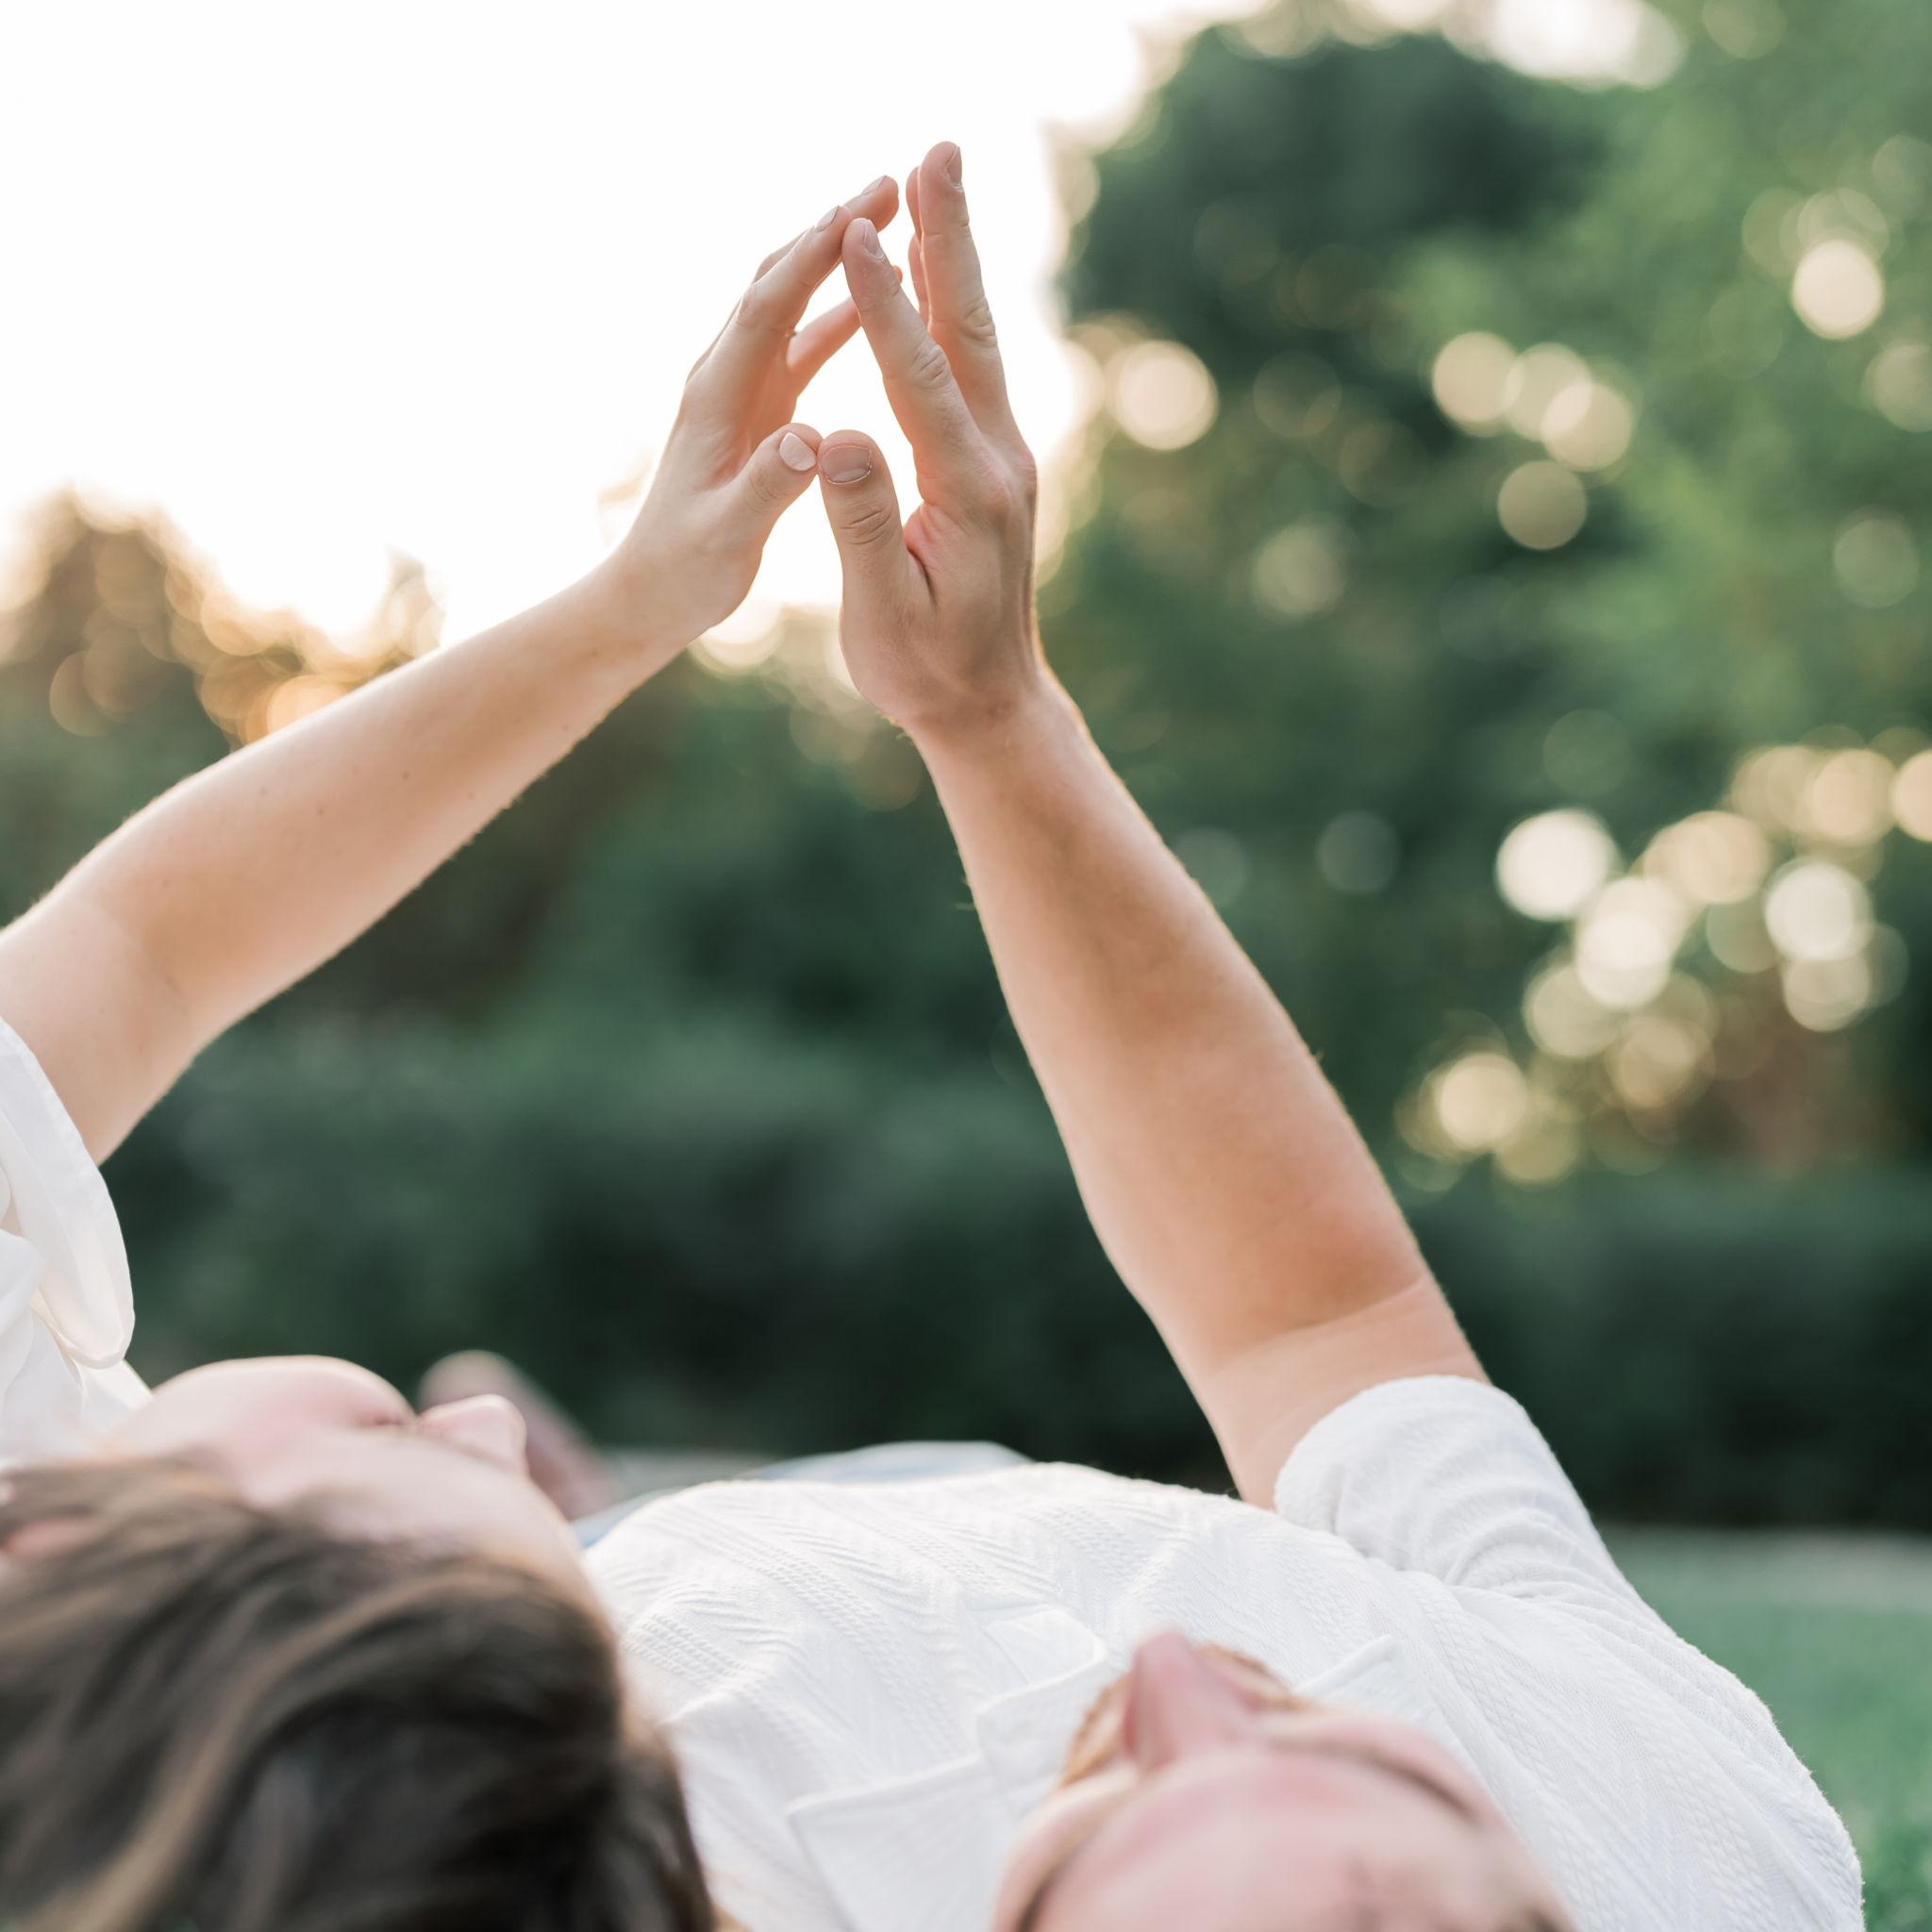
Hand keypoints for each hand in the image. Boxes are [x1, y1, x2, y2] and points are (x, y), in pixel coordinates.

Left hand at [604, 175, 900, 663]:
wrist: (649, 591)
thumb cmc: (685, 572)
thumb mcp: (727, 538)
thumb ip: (768, 487)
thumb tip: (812, 439)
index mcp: (718, 401)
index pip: (766, 310)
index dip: (811, 259)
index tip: (859, 213)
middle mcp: (726, 379)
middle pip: (777, 282)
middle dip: (829, 230)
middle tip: (890, 183)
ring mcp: (743, 388)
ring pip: (791, 300)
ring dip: (837, 256)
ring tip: (891, 212)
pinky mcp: (760, 406)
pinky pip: (802, 340)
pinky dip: (839, 309)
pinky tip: (880, 295)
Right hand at [814, 143, 1046, 742]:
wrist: (990, 706)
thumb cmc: (926, 675)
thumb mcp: (883, 617)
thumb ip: (860, 526)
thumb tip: (836, 436)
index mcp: (965, 494)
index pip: (919, 381)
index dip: (884, 304)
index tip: (855, 231)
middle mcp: (997, 462)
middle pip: (970, 331)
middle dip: (947, 238)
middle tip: (937, 151)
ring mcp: (1004, 459)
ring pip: (978, 339)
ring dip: (956, 256)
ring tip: (938, 179)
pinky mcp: (996, 465)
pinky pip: (974, 367)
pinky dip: (956, 305)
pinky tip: (941, 272)